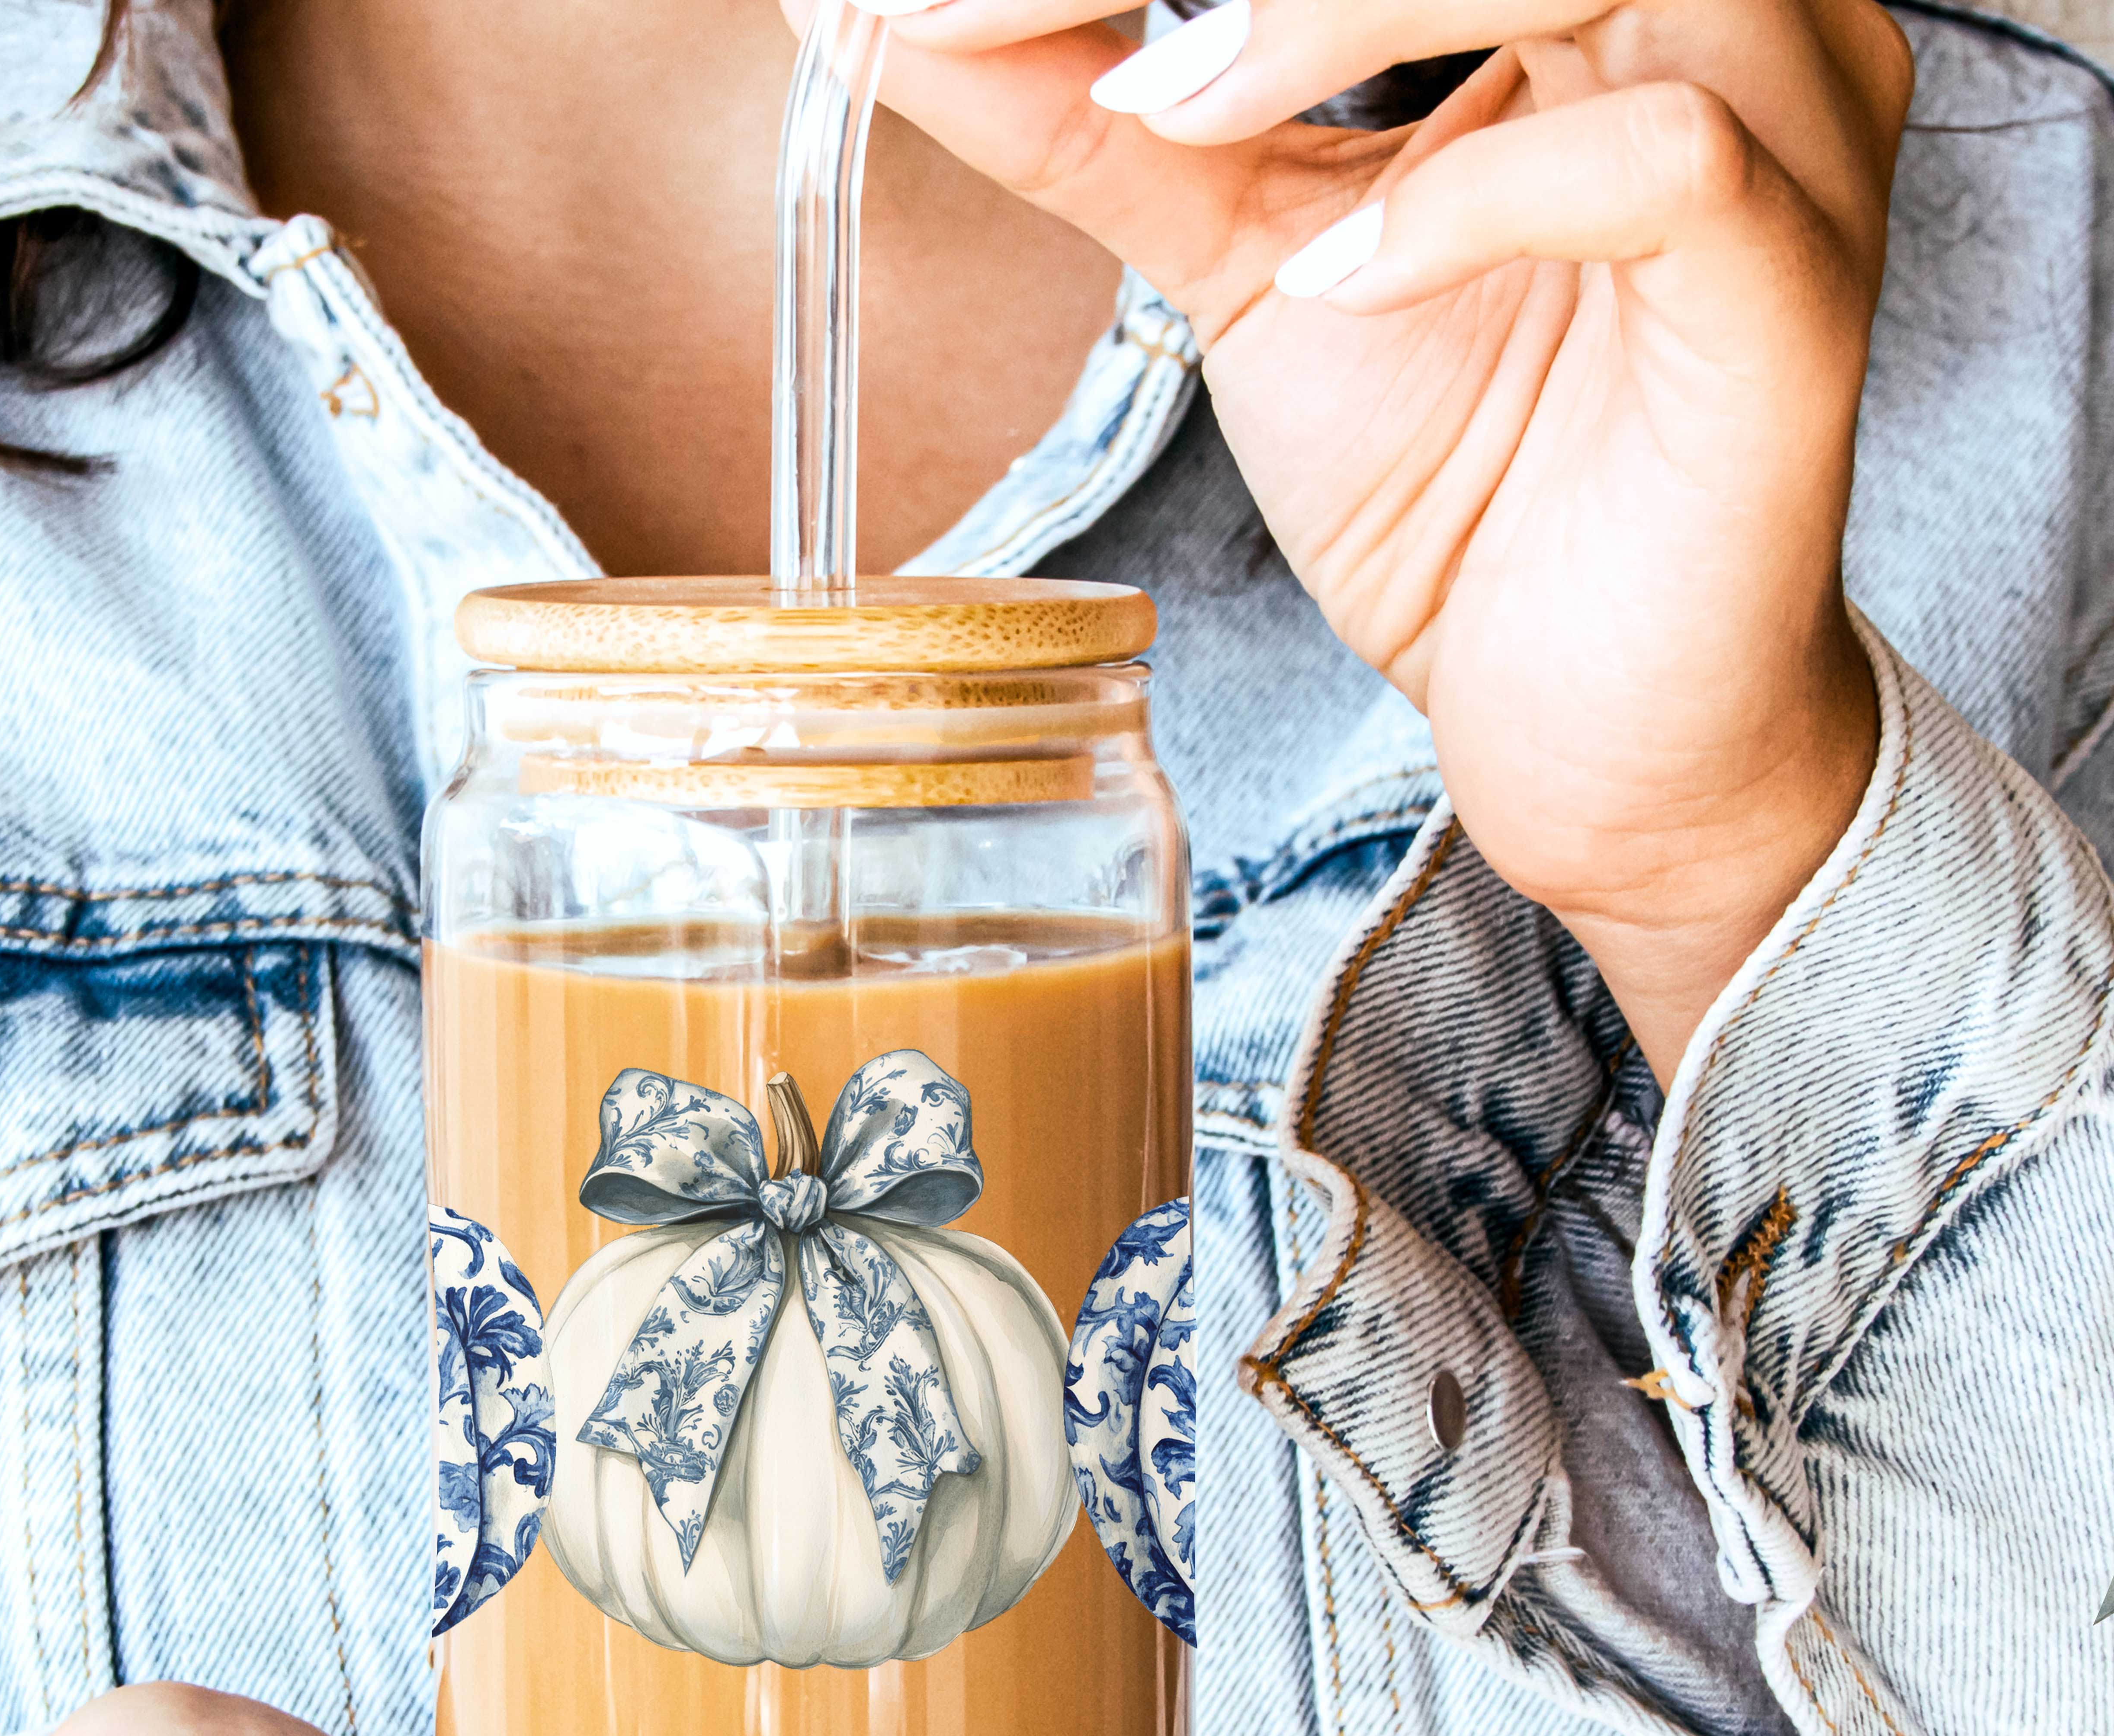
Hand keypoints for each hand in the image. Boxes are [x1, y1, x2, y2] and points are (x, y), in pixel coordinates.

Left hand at [827, 0, 1910, 1077]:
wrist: (1579, 716)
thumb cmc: (1456, 492)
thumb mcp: (1246, 271)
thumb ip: (1104, 135)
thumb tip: (892, 22)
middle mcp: (1717, 14)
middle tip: (1007, 11)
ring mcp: (1784, 135)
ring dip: (1332, 13)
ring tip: (1174, 118)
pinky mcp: (1793, 289)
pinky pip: (1663, 165)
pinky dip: (1473, 205)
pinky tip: (1346, 286)